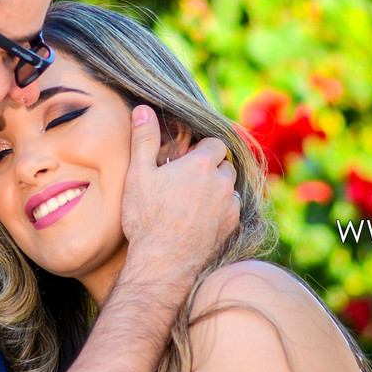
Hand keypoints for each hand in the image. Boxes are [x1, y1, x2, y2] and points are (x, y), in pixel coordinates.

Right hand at [120, 106, 238, 293]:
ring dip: (218, 189)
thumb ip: (144, 139)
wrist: (163, 263)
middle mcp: (222, 182)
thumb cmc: (146, 218)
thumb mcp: (138, 174)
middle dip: (212, 167)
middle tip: (188, 180)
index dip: (201, 149)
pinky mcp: (232, 226)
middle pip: (225, 164)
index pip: (215, 142)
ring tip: (194, 201)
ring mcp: (230, 206)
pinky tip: (201, 219)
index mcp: (201, 164)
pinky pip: (232, 209)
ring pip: (230, 187)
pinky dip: (222, 209)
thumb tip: (143, 109)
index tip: (187, 159)